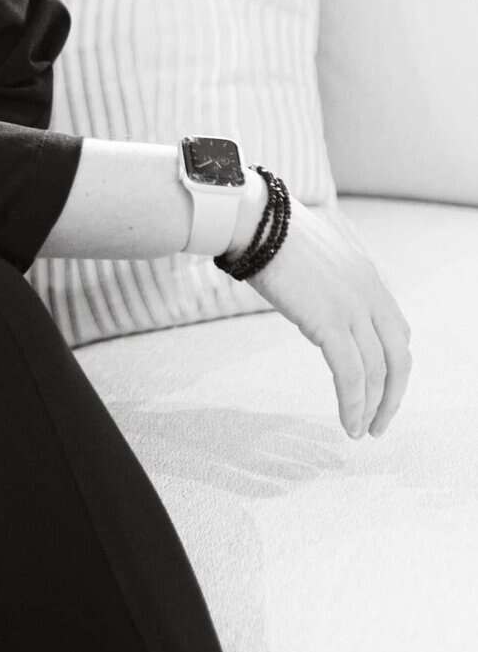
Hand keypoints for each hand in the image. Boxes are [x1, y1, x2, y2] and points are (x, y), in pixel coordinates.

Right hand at [241, 195, 411, 438]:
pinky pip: (351, 374)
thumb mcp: (315, 255)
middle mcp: (370, 293)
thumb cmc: (271, 233)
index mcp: (368, 277)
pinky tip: (347, 422)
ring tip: (360, 431)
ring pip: (377, 371)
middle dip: (393, 395)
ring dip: (372, 407)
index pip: (397, 330)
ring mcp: (352, 307)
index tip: (381, 387)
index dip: (394, 365)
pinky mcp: (329, 322)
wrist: (254, 220)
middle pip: (398, 356)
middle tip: (380, 422)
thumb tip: (314, 299)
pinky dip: (353, 403)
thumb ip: (327, 281)